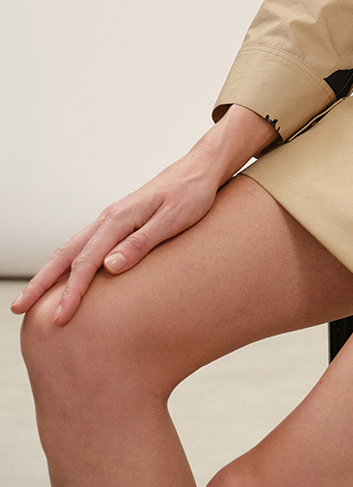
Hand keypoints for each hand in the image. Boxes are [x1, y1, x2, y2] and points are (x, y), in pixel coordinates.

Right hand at [10, 105, 276, 324]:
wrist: (202, 168)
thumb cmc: (193, 195)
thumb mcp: (174, 220)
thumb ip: (142, 243)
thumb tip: (109, 267)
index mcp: (120, 219)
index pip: (88, 261)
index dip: (72, 292)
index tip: (60, 318)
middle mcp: (110, 218)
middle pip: (67, 254)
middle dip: (42, 283)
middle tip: (18, 309)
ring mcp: (112, 219)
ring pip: (72, 248)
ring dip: (50, 273)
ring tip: (32, 298)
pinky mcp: (120, 222)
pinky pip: (84, 244)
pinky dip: (67, 262)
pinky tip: (65, 276)